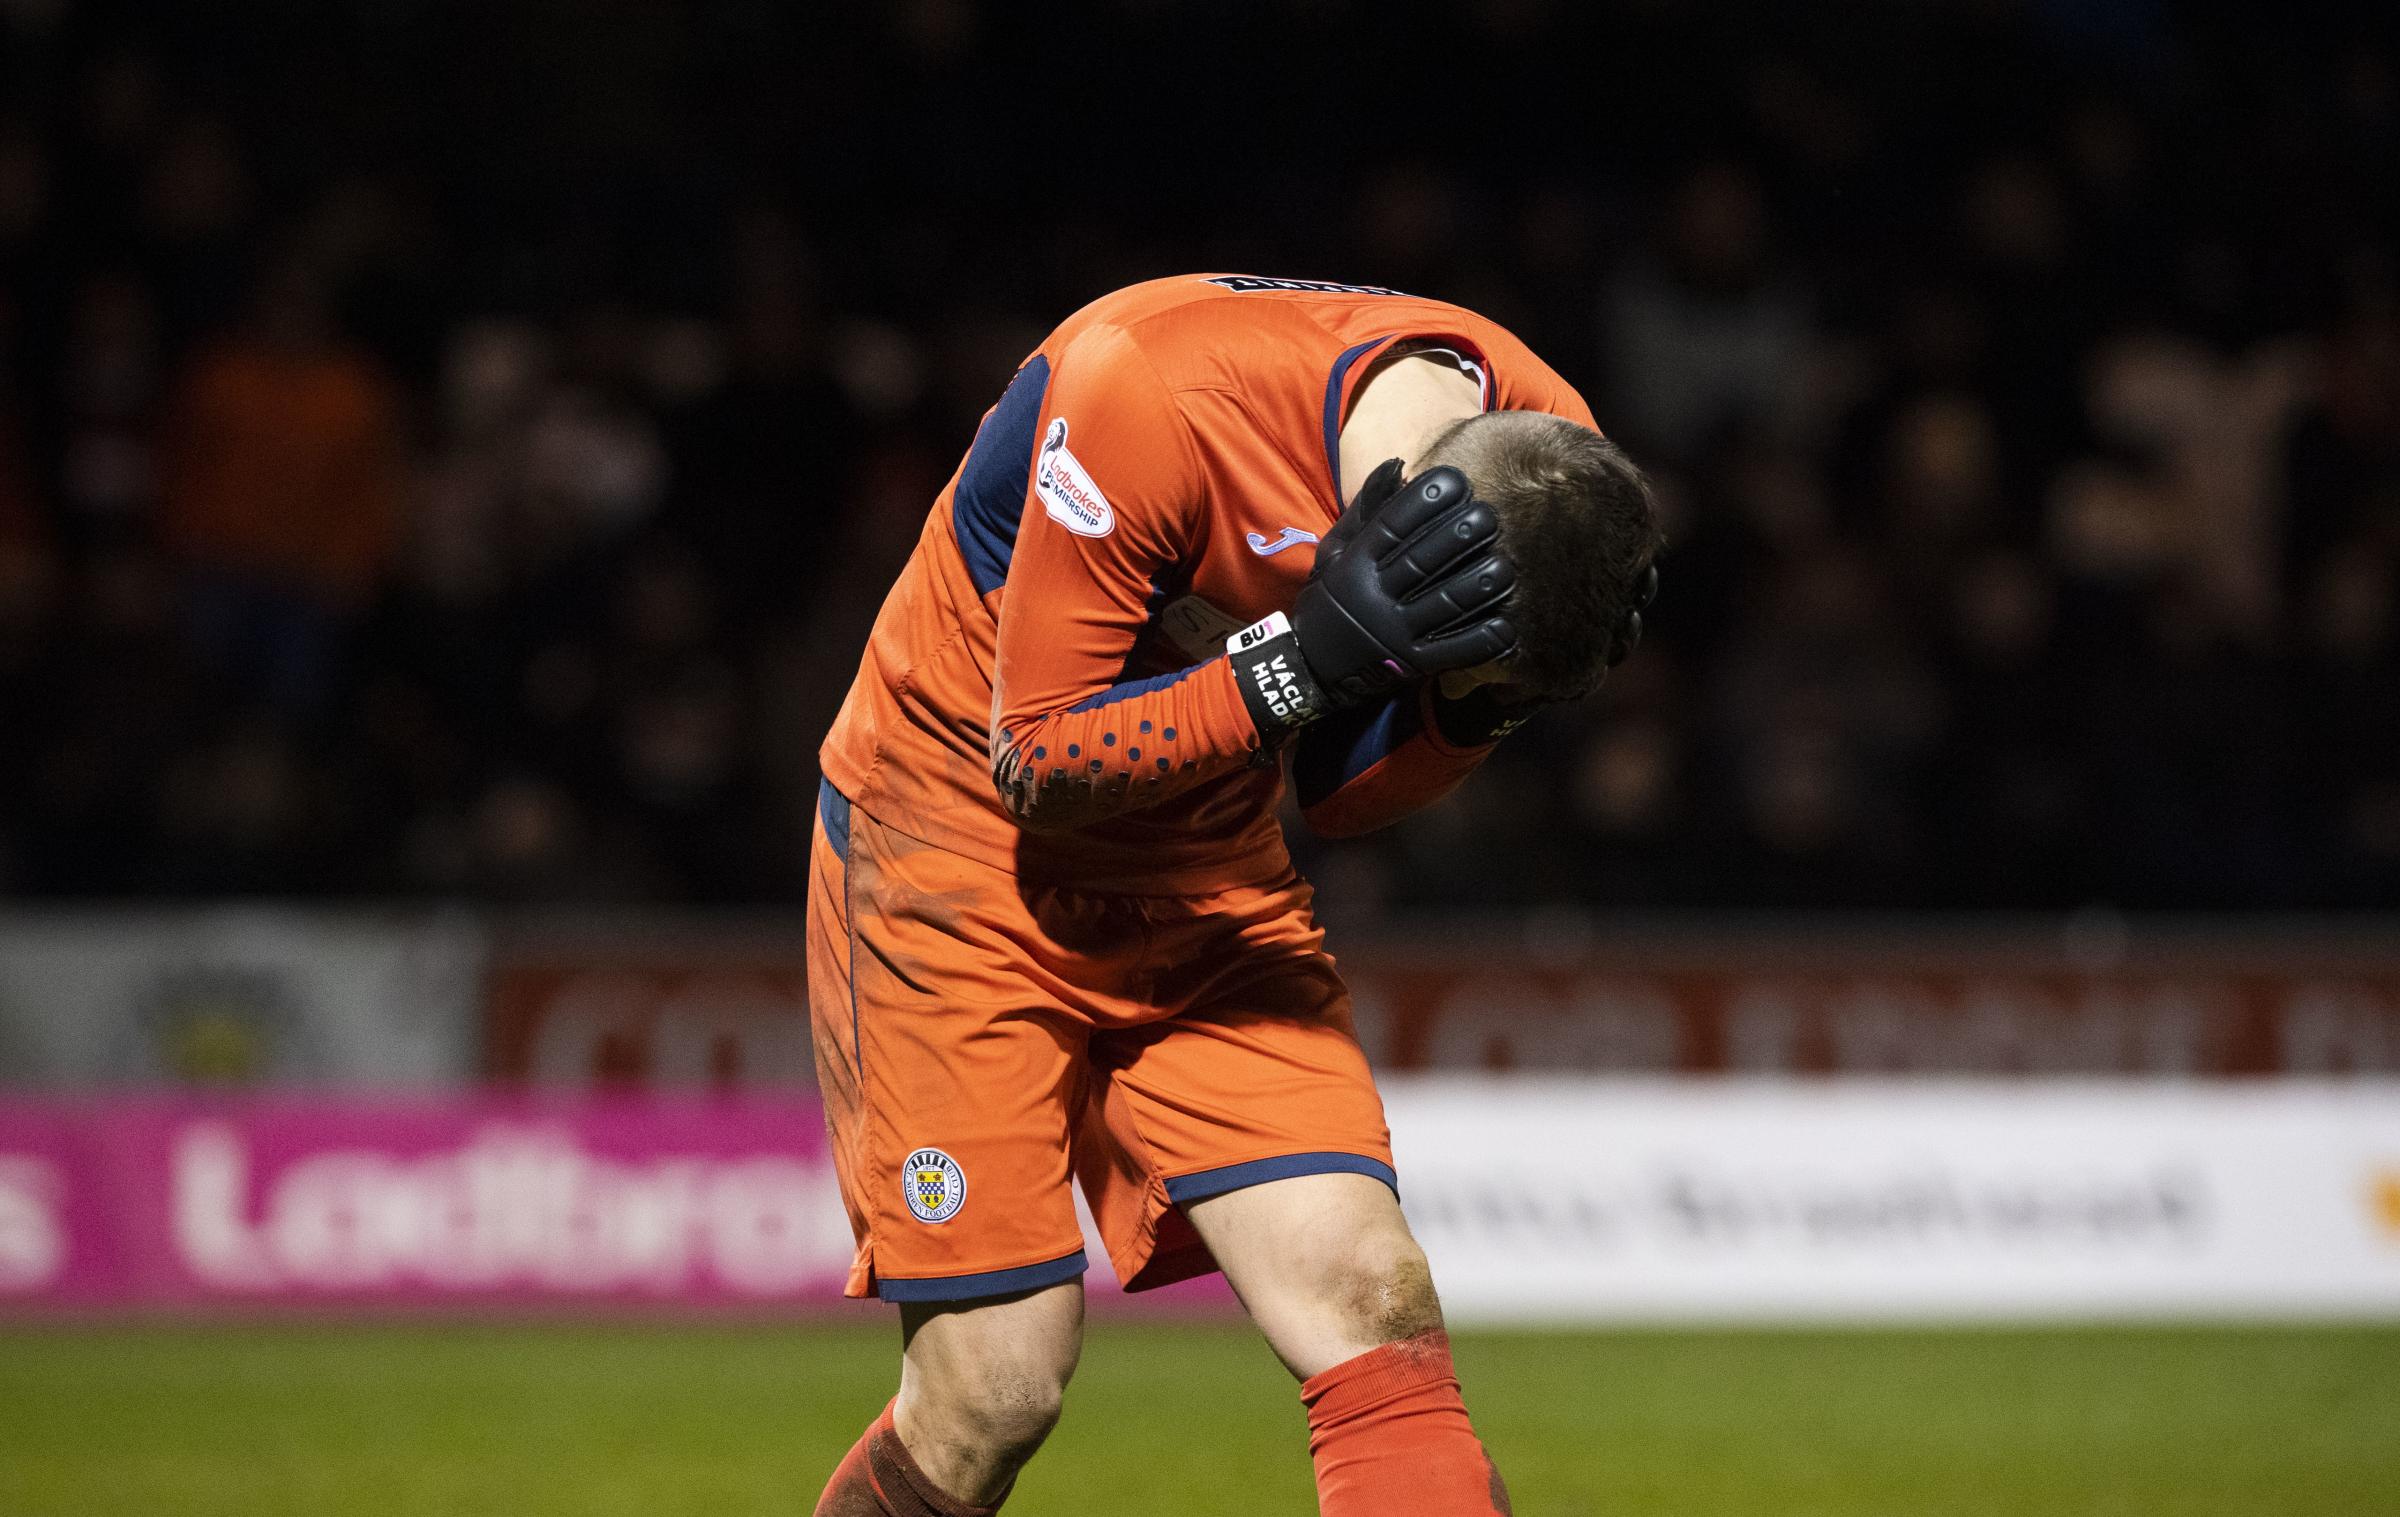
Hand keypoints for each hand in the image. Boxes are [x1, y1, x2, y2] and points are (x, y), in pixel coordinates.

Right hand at [1226, 459, 1517, 733]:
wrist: (1311, 667)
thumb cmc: (1332, 597)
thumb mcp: (1336, 551)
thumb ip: (1366, 509)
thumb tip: (1397, 465)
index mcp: (1356, 565)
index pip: (1392, 526)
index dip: (1425, 501)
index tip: (1456, 479)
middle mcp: (1375, 598)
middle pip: (1424, 561)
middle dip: (1460, 535)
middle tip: (1490, 516)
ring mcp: (1396, 634)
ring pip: (1447, 605)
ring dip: (1481, 584)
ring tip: (1505, 565)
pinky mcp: (1414, 665)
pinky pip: (1455, 652)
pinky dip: (1483, 640)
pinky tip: (1506, 625)